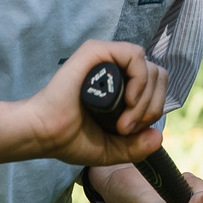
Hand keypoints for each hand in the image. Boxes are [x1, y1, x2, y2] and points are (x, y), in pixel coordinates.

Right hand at [22, 41, 171, 167]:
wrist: (45, 134)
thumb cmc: (70, 139)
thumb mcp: (112, 149)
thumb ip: (136, 147)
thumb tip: (158, 136)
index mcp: (119, 86)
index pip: (156, 85)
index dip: (153, 109)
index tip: (133, 132)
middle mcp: (114, 69)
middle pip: (158, 75)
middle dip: (153, 106)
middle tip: (128, 128)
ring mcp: (105, 59)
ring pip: (150, 67)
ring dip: (145, 99)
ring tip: (124, 122)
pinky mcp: (95, 52)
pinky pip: (134, 55)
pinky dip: (139, 80)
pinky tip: (127, 101)